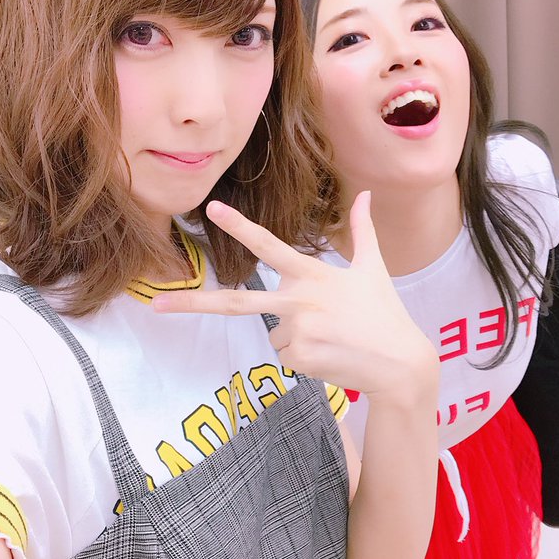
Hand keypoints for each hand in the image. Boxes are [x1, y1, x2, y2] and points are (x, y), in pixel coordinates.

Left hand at [152, 194, 436, 399]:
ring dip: (295, 337)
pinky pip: (285, 355)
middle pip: (237, 303)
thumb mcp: (373, 269)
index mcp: (313, 275)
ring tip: (330, 337)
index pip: (269, 246)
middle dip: (193, 304)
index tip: (211, 209)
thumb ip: (362, 231)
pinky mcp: (300, 360)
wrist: (400, 364)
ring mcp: (298, 333)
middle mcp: (299, 301)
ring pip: (273, 334)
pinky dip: (303, 357)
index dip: (239, 226)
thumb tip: (366, 194)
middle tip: (158, 306)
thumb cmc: (385, 313)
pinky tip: (329, 354)